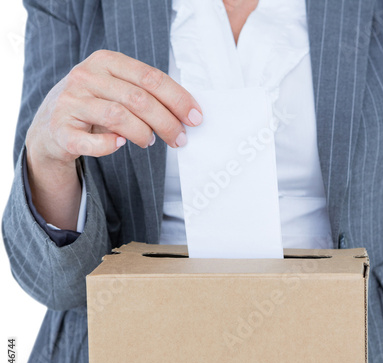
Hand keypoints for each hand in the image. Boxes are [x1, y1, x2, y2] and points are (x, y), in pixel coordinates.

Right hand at [26, 49, 202, 166]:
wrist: (51, 126)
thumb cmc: (95, 106)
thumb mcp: (117, 89)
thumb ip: (145, 94)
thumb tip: (186, 113)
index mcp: (106, 61)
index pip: (151, 78)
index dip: (178, 99)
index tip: (195, 118)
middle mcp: (86, 76)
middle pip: (139, 99)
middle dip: (167, 122)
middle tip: (180, 139)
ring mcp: (71, 102)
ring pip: (119, 116)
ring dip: (143, 133)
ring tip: (150, 141)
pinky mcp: (60, 129)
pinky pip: (92, 141)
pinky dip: (110, 146)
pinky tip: (120, 144)